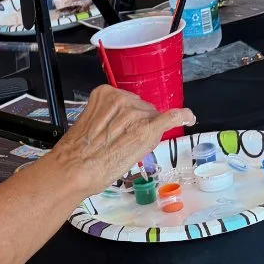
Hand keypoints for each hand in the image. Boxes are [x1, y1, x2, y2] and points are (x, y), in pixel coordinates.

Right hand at [51, 86, 195, 195]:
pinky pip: (171, 117)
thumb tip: (123, 125)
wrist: (75, 169)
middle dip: (137, 124)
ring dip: (145, 132)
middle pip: (142, 109)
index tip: (126, 126)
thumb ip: (108, 118)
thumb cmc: (76, 153)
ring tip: (124, 148)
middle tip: (120, 144)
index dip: (129, 118)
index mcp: (105, 94)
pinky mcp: (148, 128)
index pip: (128, 103)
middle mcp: (122, 98)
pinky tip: (189, 118)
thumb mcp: (89, 125)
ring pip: (152, 118)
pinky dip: (183, 116)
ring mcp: (136, 112)